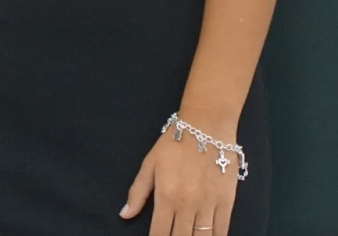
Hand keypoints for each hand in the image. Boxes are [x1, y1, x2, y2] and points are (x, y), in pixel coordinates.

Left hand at [121, 122, 240, 235]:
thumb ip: (138, 193)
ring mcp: (209, 205)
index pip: (159, 233)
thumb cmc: (173, 145)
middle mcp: (188, 205)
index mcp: (166, 196)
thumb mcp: (149, 165)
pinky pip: (222, 230)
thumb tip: (124, 215)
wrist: (206, 127)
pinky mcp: (227, 202)